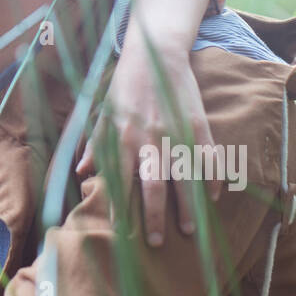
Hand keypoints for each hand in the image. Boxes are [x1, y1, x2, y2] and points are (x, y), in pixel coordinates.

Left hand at [77, 33, 220, 246]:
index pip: (119, 180)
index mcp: (123, 136)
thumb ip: (95, 144)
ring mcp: (177, 133)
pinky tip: (214, 198)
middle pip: (154, 186)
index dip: (120, 208)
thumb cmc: (125, 85)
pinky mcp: (199, 125)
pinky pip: (209, 159)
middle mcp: (150, 138)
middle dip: (155, 217)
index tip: (122, 232)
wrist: (156, 53)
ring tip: (190, 230)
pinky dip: (213, 180)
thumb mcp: (103, 112)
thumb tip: (81, 174)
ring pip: (185, 178)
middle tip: (156, 242)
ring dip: (188, 207)